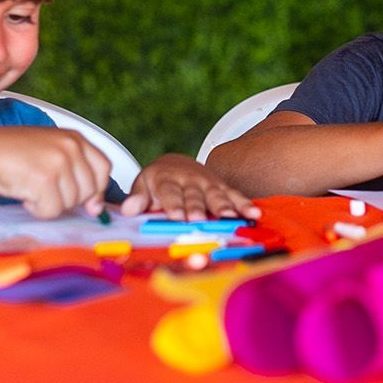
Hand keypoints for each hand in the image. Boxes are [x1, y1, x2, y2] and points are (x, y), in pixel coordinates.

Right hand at [0, 127, 110, 218]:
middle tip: (43, 189)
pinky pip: (51, 210)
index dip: (96, 188)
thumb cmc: (11, 154)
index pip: (103, 168)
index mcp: (74, 138)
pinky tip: (24, 194)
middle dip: (67, 198)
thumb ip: (75, 174)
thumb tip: (96, 208)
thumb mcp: (49, 153)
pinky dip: (36, 209)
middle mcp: (70, 148)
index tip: (85, 199)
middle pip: (88, 190)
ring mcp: (58, 162)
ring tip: (30, 186)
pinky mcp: (44, 179)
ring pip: (69, 203)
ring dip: (49, 203)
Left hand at [119, 153, 260, 220]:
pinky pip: (234, 195)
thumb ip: (137, 197)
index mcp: (166, 179)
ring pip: (216, 195)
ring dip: (224, 206)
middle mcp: (189, 180)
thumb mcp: (143, 184)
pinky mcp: (222, 187)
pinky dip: (245, 204)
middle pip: (194, 195)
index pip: (170, 192)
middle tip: (200, 219)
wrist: (175, 164)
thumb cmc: (157, 181)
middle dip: (198, 207)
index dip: (173, 204)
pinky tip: (254, 213)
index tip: (176, 216)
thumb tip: (127, 209)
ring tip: (230, 218)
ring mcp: (207, 183)